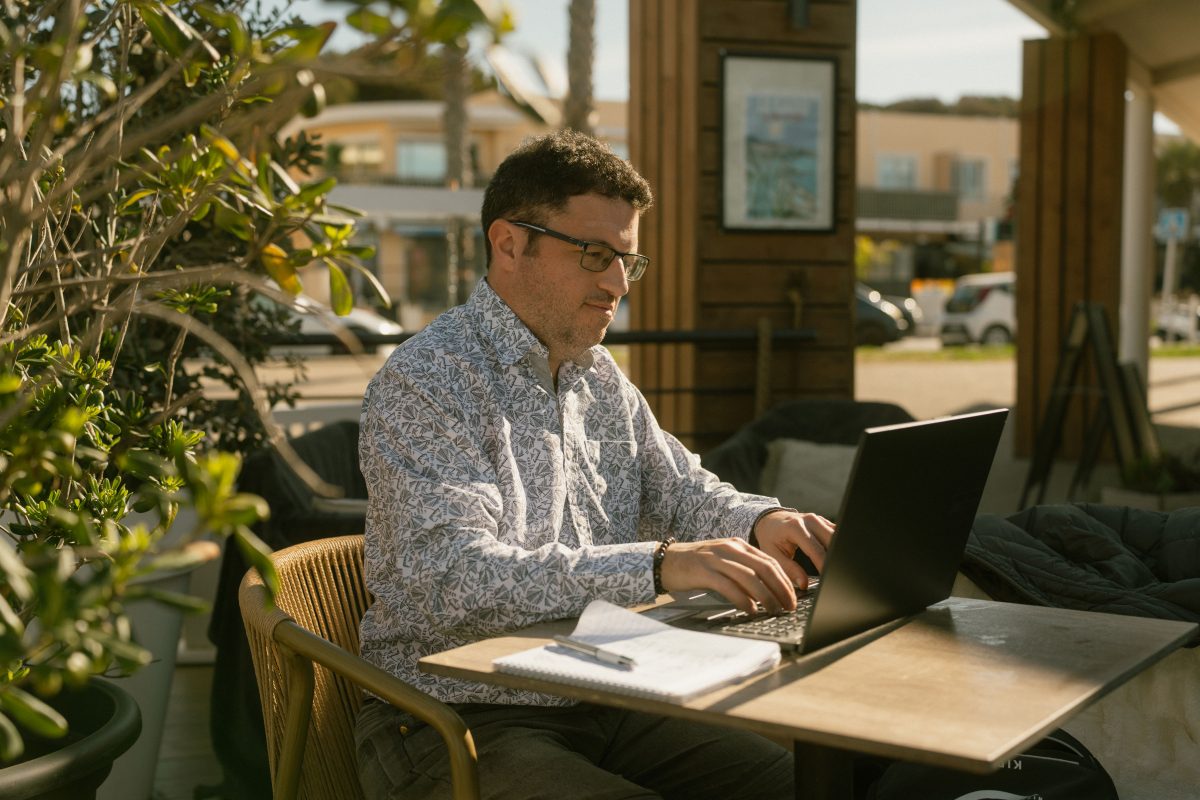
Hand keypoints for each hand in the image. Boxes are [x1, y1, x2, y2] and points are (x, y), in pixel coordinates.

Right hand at [658, 537, 797, 612]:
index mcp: (738, 545)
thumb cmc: (697, 565)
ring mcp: (716, 559)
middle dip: (780, 588)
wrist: (667, 560)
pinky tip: (750, 609)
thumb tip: (768, 592)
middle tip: (789, 606)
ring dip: (765, 596)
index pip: (769, 561)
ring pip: (749, 577)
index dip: (785, 580)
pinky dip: (742, 598)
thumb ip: (744, 571)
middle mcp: (729, 549)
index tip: (794, 597)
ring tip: (773, 610)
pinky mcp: (703, 571)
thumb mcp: (724, 562)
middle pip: (763, 568)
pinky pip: (728, 585)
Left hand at [752, 509, 834, 589]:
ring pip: (837, 536)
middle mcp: (809, 520)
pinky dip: (838, 545)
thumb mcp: (773, 555)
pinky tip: (836, 558)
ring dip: (839, 551)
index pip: (816, 550)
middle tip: (835, 575)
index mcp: (795, 527)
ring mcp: (818, 519)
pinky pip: (836, 533)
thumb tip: (804, 584)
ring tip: (837, 568)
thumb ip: (789, 570)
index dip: (824, 566)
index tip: (828, 579)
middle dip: (835, 558)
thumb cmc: (770, 539)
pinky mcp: (823, 521)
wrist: (770, 521)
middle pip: (832, 540)